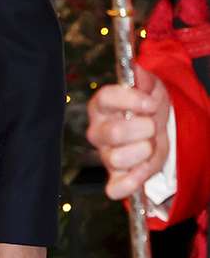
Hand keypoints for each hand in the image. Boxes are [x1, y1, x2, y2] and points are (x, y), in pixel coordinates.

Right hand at [86, 63, 170, 199]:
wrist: (158, 131)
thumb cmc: (148, 108)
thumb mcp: (150, 88)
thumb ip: (142, 79)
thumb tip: (135, 70)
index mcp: (103, 105)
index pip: (106, 98)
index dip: (129, 101)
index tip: (150, 104)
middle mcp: (98, 130)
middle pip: (112, 133)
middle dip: (141, 130)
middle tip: (151, 127)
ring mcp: (106, 154)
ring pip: (116, 159)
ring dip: (142, 154)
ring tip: (150, 146)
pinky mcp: (116, 177)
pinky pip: (115, 187)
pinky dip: (130, 183)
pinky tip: (140, 174)